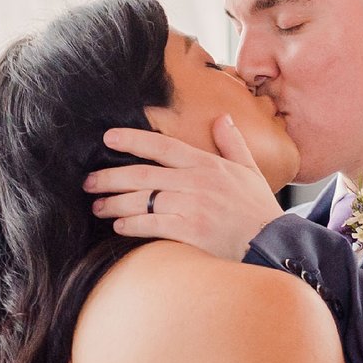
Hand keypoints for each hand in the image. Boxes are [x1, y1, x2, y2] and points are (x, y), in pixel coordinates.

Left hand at [84, 117, 283, 259]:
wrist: (273, 244)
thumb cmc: (259, 211)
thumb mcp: (250, 171)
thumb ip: (232, 144)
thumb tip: (222, 118)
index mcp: (207, 164)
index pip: (162, 146)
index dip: (132, 140)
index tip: (109, 139)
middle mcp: (196, 181)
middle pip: (142, 174)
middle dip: (110, 177)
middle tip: (89, 182)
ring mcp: (192, 206)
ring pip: (142, 199)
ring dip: (115, 203)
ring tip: (98, 207)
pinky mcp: (190, 231)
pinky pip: (152, 224)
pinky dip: (132, 225)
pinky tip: (119, 227)